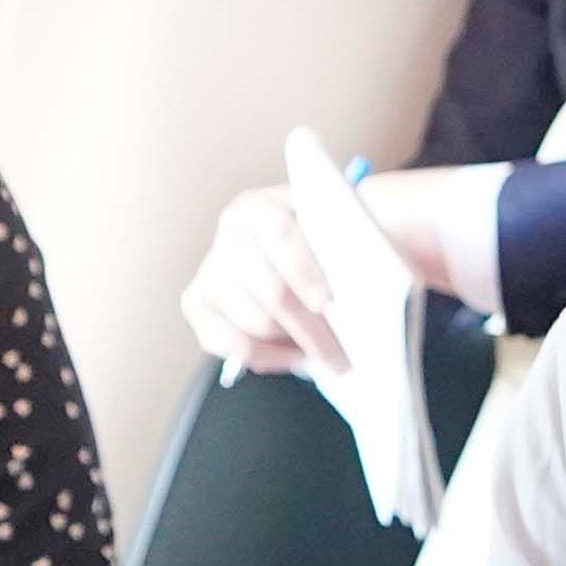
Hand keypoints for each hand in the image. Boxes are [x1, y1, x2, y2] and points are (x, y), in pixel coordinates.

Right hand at [180, 184, 342, 376]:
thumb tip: (366, 285)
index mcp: (263, 206)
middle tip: (344, 355)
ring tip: (330, 356)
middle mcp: (231, 233)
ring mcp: (211, 268)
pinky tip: (297, 358)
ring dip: (297, 344)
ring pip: (255, 321)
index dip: (303, 269)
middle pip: (269, 288)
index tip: (327, 303)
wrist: (311, 249)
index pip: (278, 232)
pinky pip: (228, 342)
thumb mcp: (348, 229)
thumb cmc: (334, 241)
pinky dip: (268, 357)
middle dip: (312, 328)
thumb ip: (353, 248)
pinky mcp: (199, 303)